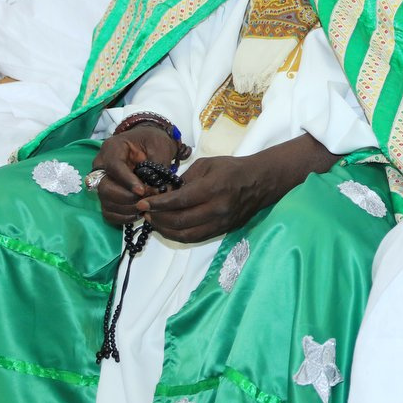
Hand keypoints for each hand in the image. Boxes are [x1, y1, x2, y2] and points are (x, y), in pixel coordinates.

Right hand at [92, 125, 191, 225]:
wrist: (150, 144)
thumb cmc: (153, 141)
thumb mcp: (159, 146)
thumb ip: (158, 165)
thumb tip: (159, 189)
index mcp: (112, 148)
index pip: (114, 166)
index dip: (127, 181)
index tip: (142, 190)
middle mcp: (102, 165)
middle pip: (105, 187)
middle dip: (127, 198)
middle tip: (147, 200)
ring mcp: (102, 181)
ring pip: (105, 201)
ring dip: (126, 209)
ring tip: (145, 207)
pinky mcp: (107, 195)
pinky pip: (108, 211)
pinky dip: (122, 217)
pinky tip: (138, 214)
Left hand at [139, 134, 334, 244]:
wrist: (260, 182)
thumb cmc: (232, 168)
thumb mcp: (207, 164)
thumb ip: (185, 179)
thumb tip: (165, 192)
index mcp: (212, 188)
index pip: (179, 201)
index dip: (157, 204)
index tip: (142, 203)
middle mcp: (217, 209)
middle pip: (180, 221)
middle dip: (158, 218)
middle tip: (145, 213)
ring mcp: (221, 223)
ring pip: (186, 235)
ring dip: (166, 230)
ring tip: (154, 222)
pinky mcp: (223, 230)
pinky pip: (196, 238)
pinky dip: (179, 235)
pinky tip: (169, 228)